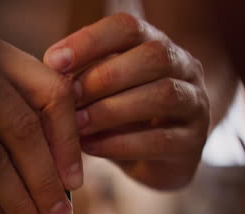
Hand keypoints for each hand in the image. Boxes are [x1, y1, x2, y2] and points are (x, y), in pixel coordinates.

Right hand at [0, 35, 81, 213]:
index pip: (53, 95)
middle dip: (44, 181)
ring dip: (17, 200)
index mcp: (4, 55)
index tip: (74, 181)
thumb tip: (65, 170)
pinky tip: (1, 213)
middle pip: (23, 131)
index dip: (68, 143)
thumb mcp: (0, 81)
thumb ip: (32, 109)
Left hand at [44, 13, 208, 188]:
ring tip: (77, 125)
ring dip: (112, 109)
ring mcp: (196, 104)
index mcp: (157, 45)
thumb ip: (84, 79)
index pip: (129, 27)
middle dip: (104, 76)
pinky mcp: (193, 143)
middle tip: (69, 97)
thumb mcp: (104, 91)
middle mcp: (184, 68)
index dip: (90, 40)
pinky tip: (90, 147)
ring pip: (163, 94)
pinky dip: (120, 143)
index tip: (53, 61)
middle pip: (153, 56)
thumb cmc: (125, 115)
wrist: (163, 156)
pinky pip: (161, 139)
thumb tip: (49, 73)